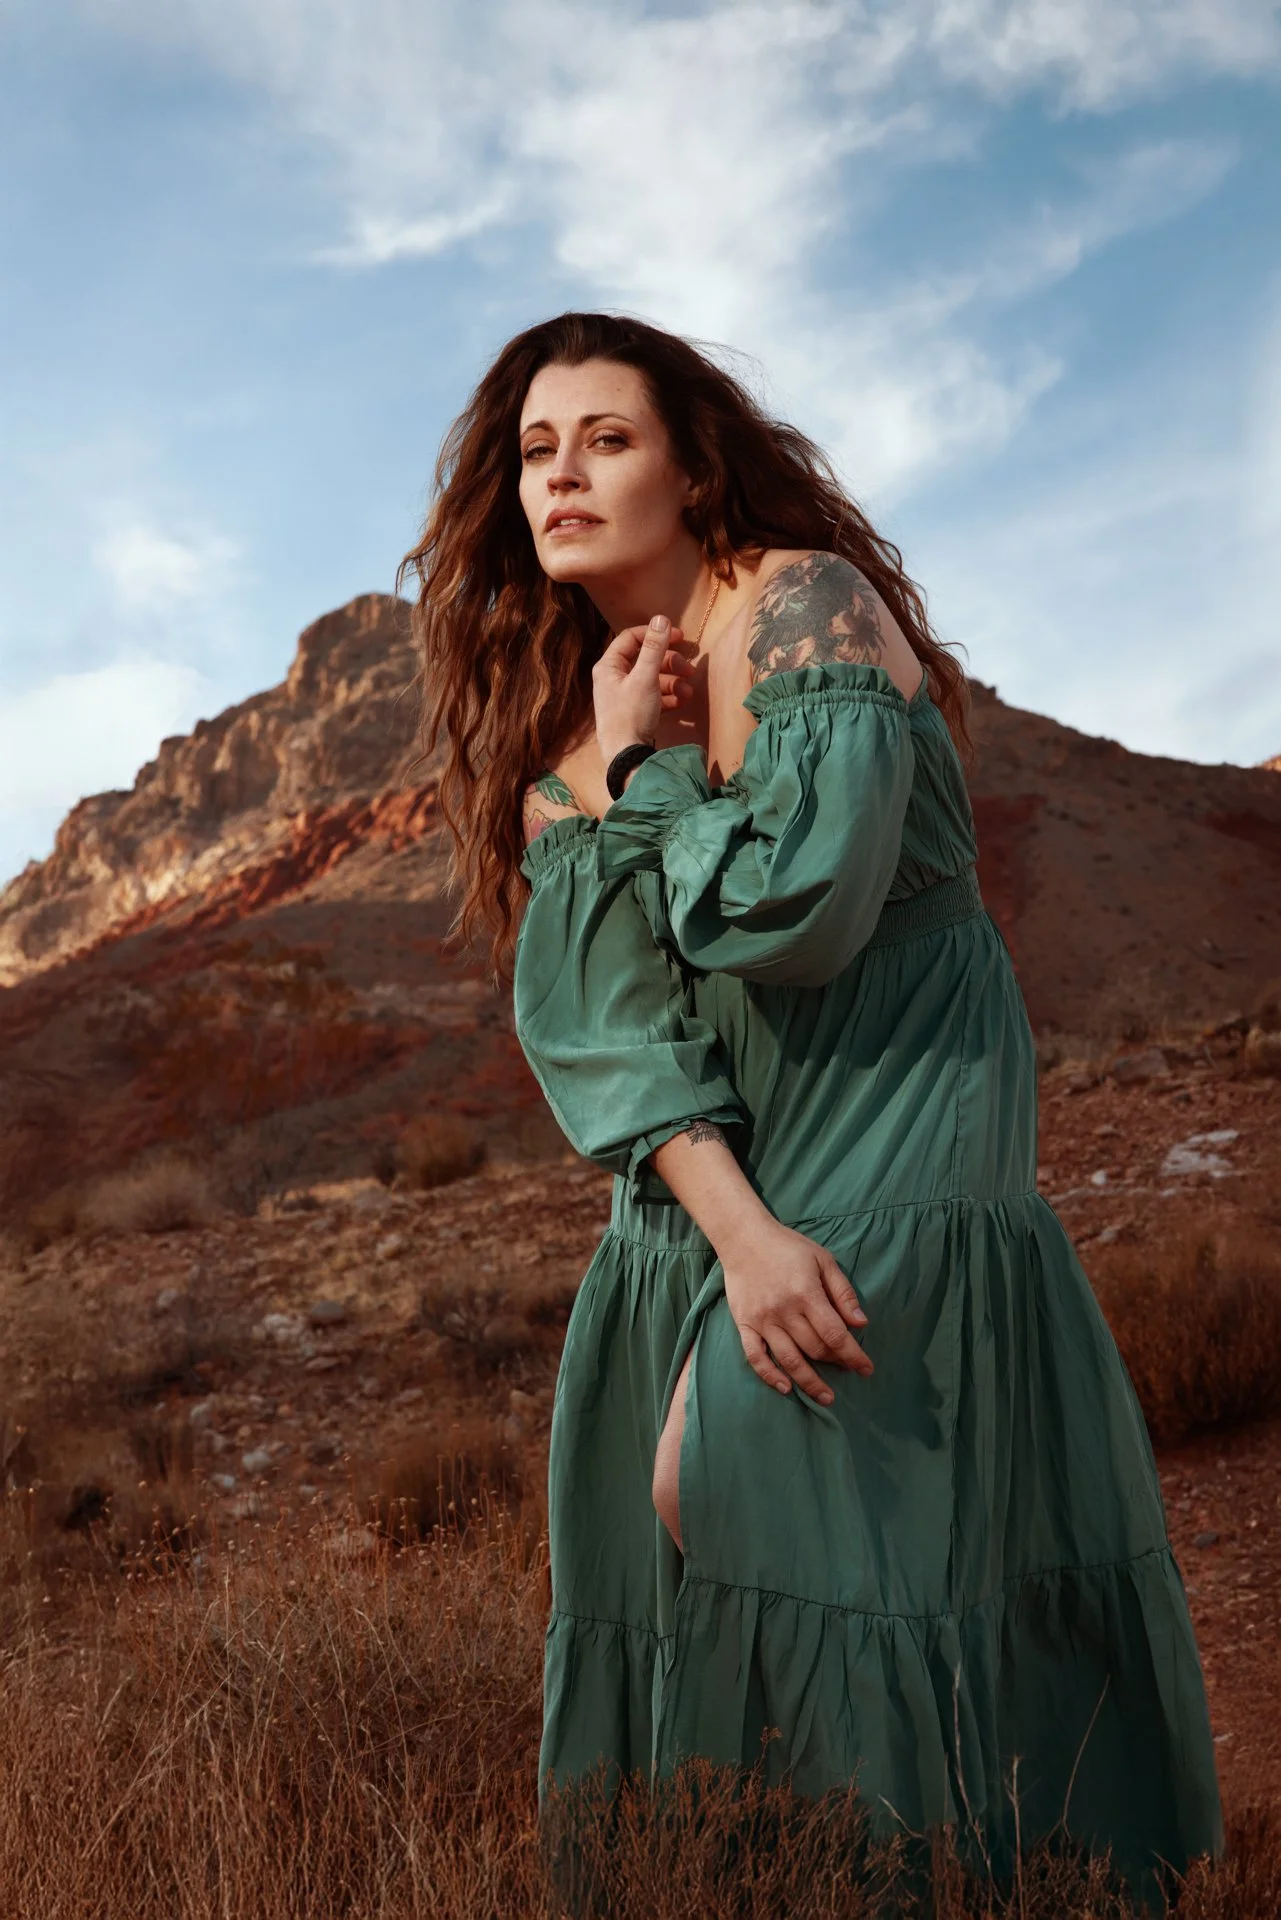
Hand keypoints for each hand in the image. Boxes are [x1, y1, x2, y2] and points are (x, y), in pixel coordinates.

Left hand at [593, 614, 694, 766]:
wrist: (626, 758)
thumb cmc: (631, 715)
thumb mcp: (645, 678)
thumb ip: (654, 648)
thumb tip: (661, 618)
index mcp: (609, 666)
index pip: (631, 638)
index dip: (655, 634)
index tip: (679, 636)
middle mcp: (613, 678)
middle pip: (645, 659)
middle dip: (670, 663)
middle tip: (689, 669)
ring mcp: (623, 696)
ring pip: (652, 679)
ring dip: (673, 682)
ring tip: (688, 692)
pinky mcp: (634, 712)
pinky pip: (653, 697)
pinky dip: (668, 697)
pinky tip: (681, 703)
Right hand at [720, 1218, 872, 1403]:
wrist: (744, 1238)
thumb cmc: (788, 1247)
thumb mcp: (823, 1260)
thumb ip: (843, 1292)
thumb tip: (861, 1323)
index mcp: (806, 1293)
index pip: (835, 1334)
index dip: (853, 1355)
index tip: (866, 1369)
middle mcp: (784, 1310)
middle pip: (815, 1348)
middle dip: (835, 1363)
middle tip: (846, 1369)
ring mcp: (762, 1319)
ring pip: (789, 1359)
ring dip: (809, 1382)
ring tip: (826, 1397)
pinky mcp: (744, 1324)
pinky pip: (755, 1357)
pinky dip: (769, 1375)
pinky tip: (785, 1388)